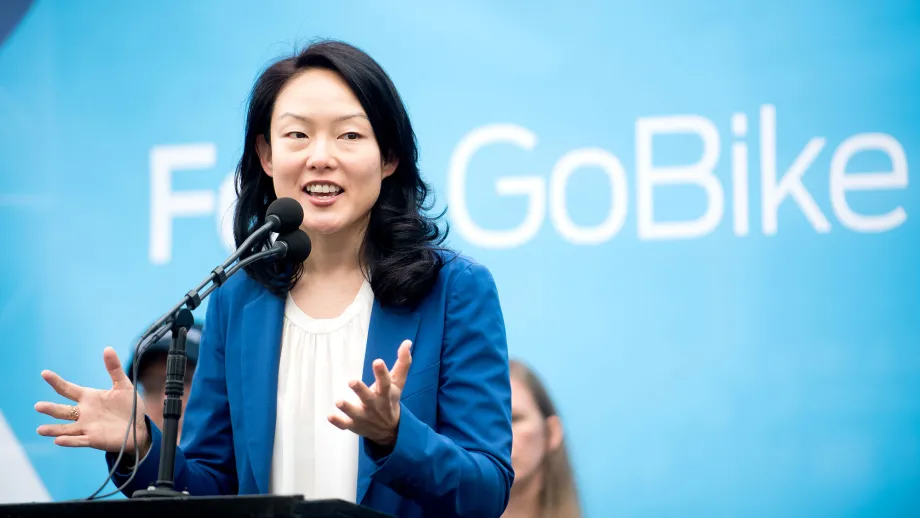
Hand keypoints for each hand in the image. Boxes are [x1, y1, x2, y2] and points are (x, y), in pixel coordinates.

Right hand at [35, 347, 149, 455]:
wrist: (140, 428)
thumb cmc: (130, 407)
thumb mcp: (123, 385)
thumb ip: (114, 368)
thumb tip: (107, 348)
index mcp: (89, 397)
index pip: (68, 389)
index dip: (56, 381)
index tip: (44, 373)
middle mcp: (84, 412)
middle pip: (63, 411)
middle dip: (50, 408)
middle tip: (38, 406)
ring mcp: (87, 427)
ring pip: (66, 428)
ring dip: (53, 430)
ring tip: (40, 429)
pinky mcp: (94, 439)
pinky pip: (79, 440)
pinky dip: (69, 441)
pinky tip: (58, 440)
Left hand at [328, 339, 411, 447]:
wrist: (390, 431)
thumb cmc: (391, 400)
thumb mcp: (398, 383)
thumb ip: (403, 363)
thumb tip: (407, 342)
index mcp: (386, 394)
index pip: (385, 383)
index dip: (382, 373)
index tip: (377, 361)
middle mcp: (376, 406)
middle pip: (369, 398)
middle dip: (360, 390)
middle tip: (351, 381)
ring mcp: (365, 417)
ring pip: (356, 413)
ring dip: (347, 408)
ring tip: (338, 401)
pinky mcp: (355, 425)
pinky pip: (345, 425)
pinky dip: (338, 422)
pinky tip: (329, 416)